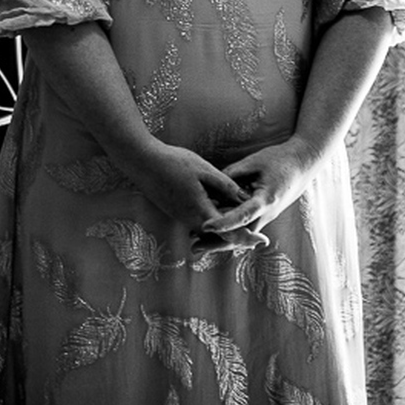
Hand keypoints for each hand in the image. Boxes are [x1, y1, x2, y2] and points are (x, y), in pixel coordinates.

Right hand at [116, 140, 264, 256]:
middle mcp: (191, 220)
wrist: (142, 163)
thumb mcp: (205, 171)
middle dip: (239, 237)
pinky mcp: (178, 212)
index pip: (228, 232)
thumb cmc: (174, 163)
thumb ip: (226, 187)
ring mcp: (182, 218)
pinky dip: (214, 223)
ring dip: (226, 231)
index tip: (262, 241)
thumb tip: (246, 200)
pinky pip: (200, 223)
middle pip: (219, 236)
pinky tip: (223, 214)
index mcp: (200, 211)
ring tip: (245, 228)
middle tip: (258, 238)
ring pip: (210, 231)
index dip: (246, 238)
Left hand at [205, 137, 320, 237]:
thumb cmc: (280, 159)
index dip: (223, 223)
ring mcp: (267, 217)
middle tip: (194, 247)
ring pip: (242, 236)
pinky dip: (230, 233)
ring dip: (221, 241)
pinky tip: (212, 235)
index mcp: (266, 199)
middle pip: (240, 236)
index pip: (242, 216)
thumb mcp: (254, 161)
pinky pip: (246, 229)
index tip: (205, 226)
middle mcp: (267, 214)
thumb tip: (211, 187)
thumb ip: (232, 174)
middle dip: (218, 243)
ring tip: (197, 245)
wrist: (304, 162)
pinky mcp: (264, 215)